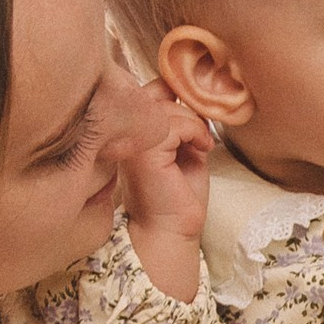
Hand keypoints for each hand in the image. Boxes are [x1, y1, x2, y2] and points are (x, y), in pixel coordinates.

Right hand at [122, 79, 212, 298]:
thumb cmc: (178, 197)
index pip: (145, 92)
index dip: (172, 93)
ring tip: (201, 145)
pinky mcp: (145, 152)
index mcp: (127, 133)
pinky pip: (177, 124)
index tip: (194, 115)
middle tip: (200, 134)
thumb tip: (193, 96)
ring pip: (168, 109)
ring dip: (194, 123)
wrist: (171, 231)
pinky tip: (202, 149)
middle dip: (185, 108)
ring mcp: (130, 142)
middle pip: (154, 93)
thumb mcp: (184, 149)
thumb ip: (182, 122)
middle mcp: (121, 135)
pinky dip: (196, 132)